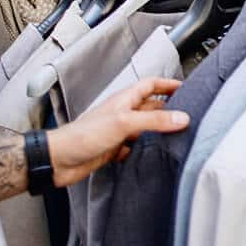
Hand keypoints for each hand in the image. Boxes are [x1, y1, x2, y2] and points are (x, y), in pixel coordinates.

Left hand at [46, 77, 188, 188]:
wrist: (59, 160)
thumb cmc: (83, 136)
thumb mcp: (124, 123)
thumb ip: (155, 121)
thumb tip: (182, 118)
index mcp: (124, 100)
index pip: (151, 85)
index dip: (167, 84)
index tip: (184, 88)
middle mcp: (123, 113)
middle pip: (151, 107)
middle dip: (168, 110)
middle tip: (186, 115)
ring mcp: (118, 131)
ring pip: (145, 128)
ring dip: (158, 131)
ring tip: (176, 135)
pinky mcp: (114, 149)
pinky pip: (135, 147)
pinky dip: (145, 149)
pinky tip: (152, 154)